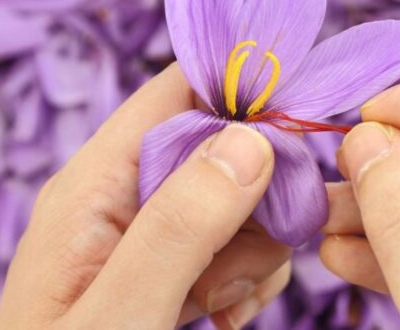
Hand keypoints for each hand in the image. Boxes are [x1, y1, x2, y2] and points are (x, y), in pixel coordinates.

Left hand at [0, 65, 290, 328]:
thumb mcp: (121, 314)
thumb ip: (181, 226)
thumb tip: (251, 141)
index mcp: (94, 187)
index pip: (177, 93)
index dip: (246, 91)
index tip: (306, 121)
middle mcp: (124, 199)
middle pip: (225, 148)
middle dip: (260, 195)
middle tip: (253, 256)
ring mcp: (150, 237)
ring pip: (243, 201)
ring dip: (257, 248)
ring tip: (225, 304)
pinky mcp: (174, 271)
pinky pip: (239, 246)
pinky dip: (252, 278)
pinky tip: (229, 314)